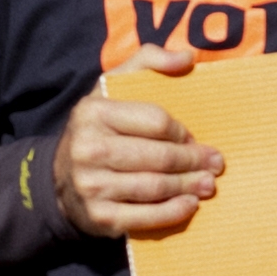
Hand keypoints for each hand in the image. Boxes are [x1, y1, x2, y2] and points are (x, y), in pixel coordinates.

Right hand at [59, 38, 223, 240]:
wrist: (61, 179)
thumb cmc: (99, 128)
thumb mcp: (113, 86)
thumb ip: (148, 61)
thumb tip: (187, 58)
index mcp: (93, 112)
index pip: (155, 121)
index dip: (182, 132)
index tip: (195, 138)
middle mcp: (87, 148)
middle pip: (158, 157)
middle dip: (193, 161)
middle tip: (215, 164)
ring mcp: (91, 186)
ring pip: (154, 187)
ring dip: (188, 187)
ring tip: (209, 184)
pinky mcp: (99, 216)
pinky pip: (145, 217)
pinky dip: (173, 212)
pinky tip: (190, 204)